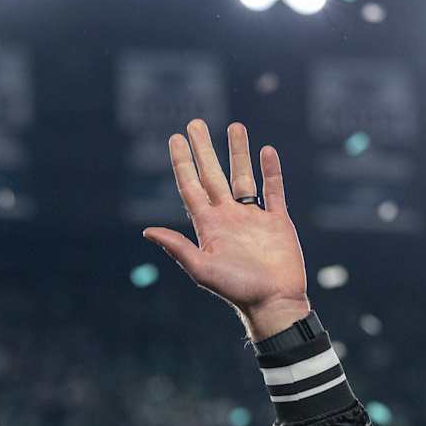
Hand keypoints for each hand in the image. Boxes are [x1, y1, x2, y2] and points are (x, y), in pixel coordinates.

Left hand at [142, 119, 311, 340]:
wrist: (274, 303)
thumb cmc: (237, 290)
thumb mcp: (202, 269)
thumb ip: (178, 247)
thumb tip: (147, 230)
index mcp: (209, 226)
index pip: (191, 187)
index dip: (182, 163)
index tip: (175, 138)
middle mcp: (228, 218)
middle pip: (213, 175)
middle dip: (203, 149)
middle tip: (195, 122)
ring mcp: (253, 218)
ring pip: (244, 177)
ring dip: (238, 152)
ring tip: (234, 125)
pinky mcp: (278, 222)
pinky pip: (274, 190)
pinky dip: (271, 171)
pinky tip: (266, 150)